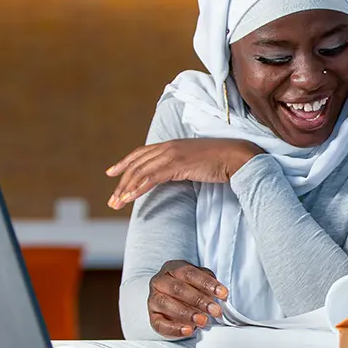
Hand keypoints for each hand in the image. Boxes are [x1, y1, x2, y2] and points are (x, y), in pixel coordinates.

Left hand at [106, 139, 263, 208]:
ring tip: (117, 203)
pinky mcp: (177, 165)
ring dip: (126, 189)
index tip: (111, 173)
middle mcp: (168, 147)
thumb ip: (181, 165)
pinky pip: (151, 178)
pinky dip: (138, 189)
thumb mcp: (194, 161)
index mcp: (171, 144)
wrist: (236, 157)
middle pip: (136, 164)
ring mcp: (172, 155)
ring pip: (141, 171)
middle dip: (121, 182)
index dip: (124, 162)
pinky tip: (130, 199)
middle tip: (112, 200)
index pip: (141, 153)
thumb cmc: (220, 161)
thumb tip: (173, 175)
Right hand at [147, 260, 228, 337]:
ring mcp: (154, 299)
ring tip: (203, 321)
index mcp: (172, 268)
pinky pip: (161, 324)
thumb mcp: (199, 280)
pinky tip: (189, 330)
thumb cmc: (188, 287)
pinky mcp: (153, 316)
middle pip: (178, 288)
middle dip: (199, 300)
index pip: (189, 273)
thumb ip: (208, 283)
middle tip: (214, 310)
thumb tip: (220, 293)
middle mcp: (160, 281)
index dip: (206, 283)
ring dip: (187, 314)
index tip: (222, 293)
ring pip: (167, 304)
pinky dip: (175, 329)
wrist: (171, 298)